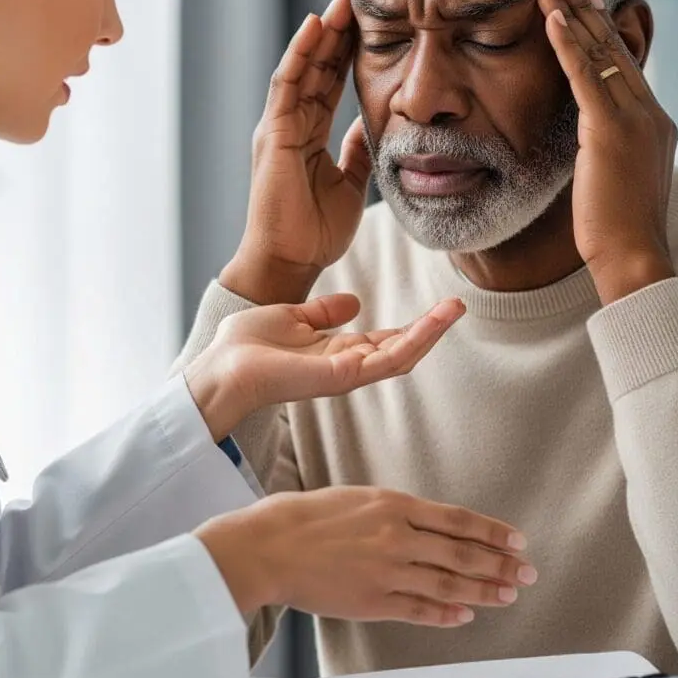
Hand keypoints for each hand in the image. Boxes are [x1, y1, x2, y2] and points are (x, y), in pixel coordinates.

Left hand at [185, 293, 463, 441]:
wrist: (220, 366)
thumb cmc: (245, 346)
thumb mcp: (292, 317)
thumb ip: (323, 313)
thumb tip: (355, 301)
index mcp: (335, 353)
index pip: (384, 341)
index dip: (412, 326)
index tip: (438, 306)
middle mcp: (346, 366)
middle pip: (400, 350)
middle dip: (431, 330)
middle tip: (458, 306)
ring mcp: (346, 374)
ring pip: (401, 356)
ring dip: (430, 333)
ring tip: (455, 309)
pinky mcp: (342, 376)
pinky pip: (386, 360)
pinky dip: (413, 341)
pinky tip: (432, 323)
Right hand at [196, 487, 535, 626]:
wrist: (270, 544)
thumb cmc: (304, 516)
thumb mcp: (355, 498)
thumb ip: (391, 512)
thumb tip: (422, 524)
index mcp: (392, 504)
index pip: (456, 518)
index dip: (492, 531)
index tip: (516, 539)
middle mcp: (397, 536)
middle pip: (462, 552)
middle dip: (500, 563)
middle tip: (527, 571)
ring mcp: (387, 571)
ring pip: (449, 582)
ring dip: (484, 590)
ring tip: (508, 594)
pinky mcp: (373, 601)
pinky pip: (420, 609)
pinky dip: (447, 613)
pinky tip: (465, 614)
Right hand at [222, 0, 369, 303]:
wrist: (290, 261)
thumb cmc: (314, 229)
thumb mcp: (349, 181)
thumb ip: (356, 149)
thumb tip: (372, 123)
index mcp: (307, 131)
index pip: (331, 78)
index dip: (350, 46)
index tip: (375, 15)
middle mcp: (290, 122)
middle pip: (317, 64)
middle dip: (339, 26)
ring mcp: (279, 125)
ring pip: (302, 65)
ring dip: (323, 30)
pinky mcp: (273, 134)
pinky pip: (287, 86)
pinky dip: (301, 54)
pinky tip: (317, 25)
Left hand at [538, 0, 676, 303]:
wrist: (633, 257)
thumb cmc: (615, 227)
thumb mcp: (613, 174)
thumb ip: (604, 145)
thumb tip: (587, 133)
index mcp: (650, 122)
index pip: (622, 64)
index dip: (599, 30)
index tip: (582, 0)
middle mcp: (648, 113)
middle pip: (613, 48)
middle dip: (586, 9)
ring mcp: (634, 120)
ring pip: (600, 54)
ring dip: (573, 14)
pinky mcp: (612, 131)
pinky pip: (586, 78)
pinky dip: (568, 45)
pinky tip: (552, 18)